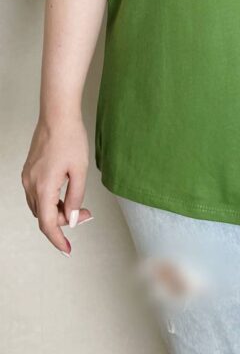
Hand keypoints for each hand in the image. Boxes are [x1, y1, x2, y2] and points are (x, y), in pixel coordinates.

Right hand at [21, 115, 92, 255]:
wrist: (57, 115)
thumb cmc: (71, 139)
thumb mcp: (80, 170)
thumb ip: (75, 198)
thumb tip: (72, 219)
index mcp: (43, 187)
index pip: (47, 223)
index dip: (58, 239)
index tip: (67, 249)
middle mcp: (30, 185)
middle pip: (44, 215)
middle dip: (64, 220)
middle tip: (87, 213)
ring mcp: (27, 177)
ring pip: (39, 206)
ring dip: (57, 210)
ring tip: (79, 204)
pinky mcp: (29, 170)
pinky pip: (37, 194)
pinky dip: (50, 200)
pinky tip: (66, 192)